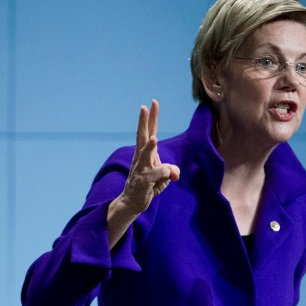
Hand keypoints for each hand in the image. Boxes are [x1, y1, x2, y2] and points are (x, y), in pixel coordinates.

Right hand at [116, 100, 179, 214]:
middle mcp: (141, 157)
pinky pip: (156, 175)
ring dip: (150, 147)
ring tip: (154, 139)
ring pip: (146, 155)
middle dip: (145, 122)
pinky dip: (164, 175)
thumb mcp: (163, 177)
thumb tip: (173, 172)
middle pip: (143, 136)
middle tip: (145, 107)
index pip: (150, 132)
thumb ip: (170, 170)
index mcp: (146, 153)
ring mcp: (140, 168)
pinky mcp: (143, 181)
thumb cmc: (147, 186)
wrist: (131, 202)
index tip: (152, 102)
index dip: (152, 118)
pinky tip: (168, 177)